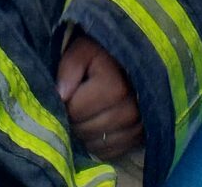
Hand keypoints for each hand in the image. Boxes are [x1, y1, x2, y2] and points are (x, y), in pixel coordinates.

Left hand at [57, 32, 142, 162]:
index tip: (67, 92)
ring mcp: (138, 128)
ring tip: (84, 114)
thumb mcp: (83, 50)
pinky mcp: (140, 140)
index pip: (75, 111)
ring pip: (97, 145)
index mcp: (116, 88)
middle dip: (74, 120)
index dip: (65, 103)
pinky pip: (110, 152)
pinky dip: (98, 143)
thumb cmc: (102, 54)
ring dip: (85, 134)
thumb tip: (61, 95)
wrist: (129, 62)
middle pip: (86, 130)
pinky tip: (95, 126)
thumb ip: (69, 67)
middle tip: (74, 104)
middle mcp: (131, 111)